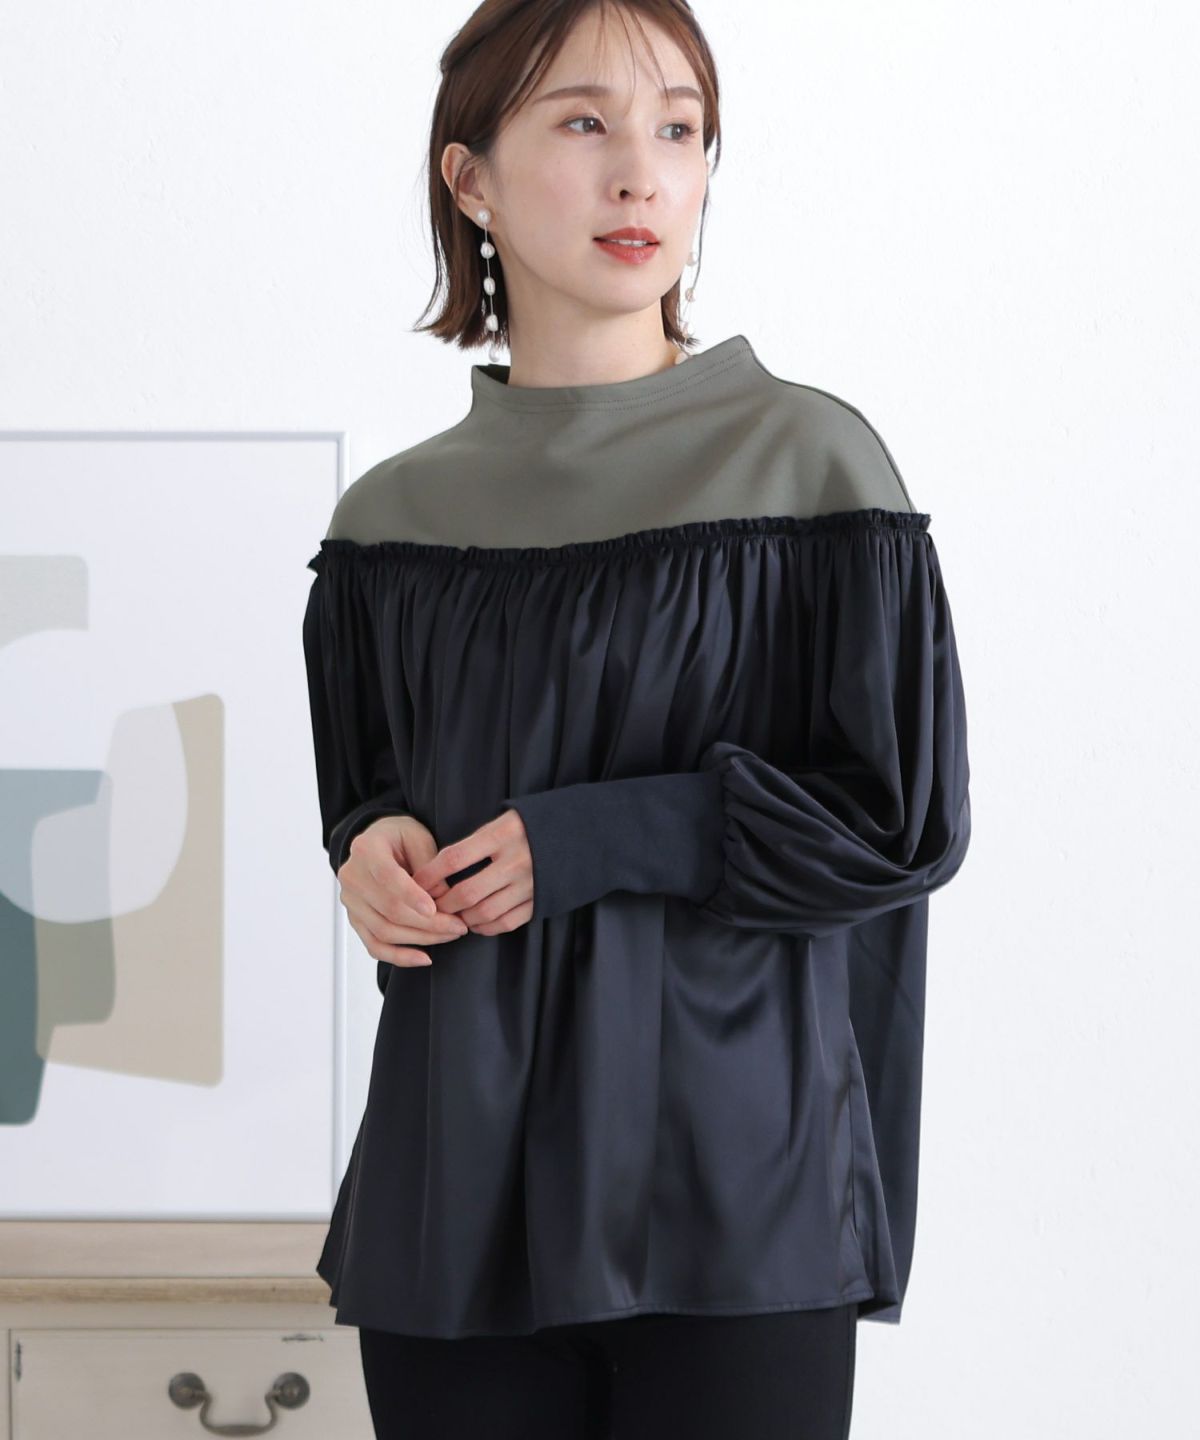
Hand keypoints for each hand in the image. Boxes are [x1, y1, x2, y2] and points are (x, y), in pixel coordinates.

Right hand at [337, 815, 468, 966]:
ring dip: (421, 939)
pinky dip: (399, 957)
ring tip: (449, 935)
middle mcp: (352, 877)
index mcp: (366, 849)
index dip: (411, 896)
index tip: (435, 909)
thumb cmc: (401, 837)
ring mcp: (351, 901)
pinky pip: (375, 946)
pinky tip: (424, 958)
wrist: (378, 842)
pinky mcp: (356, 920)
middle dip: (428, 923)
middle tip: (458, 926)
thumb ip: (430, 866)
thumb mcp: (420, 837)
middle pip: (389, 910)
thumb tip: (441, 900)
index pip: (388, 878)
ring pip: (384, 932)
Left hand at [410, 808, 533, 934]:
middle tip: (430, 906)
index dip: (430, 874)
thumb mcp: (503, 821)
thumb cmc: (529, 826)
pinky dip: (485, 927)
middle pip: (466, 893)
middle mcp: (516, 861)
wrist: (577, 834)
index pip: (454, 858)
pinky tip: (475, 922)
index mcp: (503, 835)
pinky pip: (505, 923)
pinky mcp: (539, 901)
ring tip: (452, 915)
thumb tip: (437, 868)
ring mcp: (529, 884)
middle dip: (443, 904)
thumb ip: (475, 842)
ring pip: (484, 912)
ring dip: (462, 918)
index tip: (415, 882)